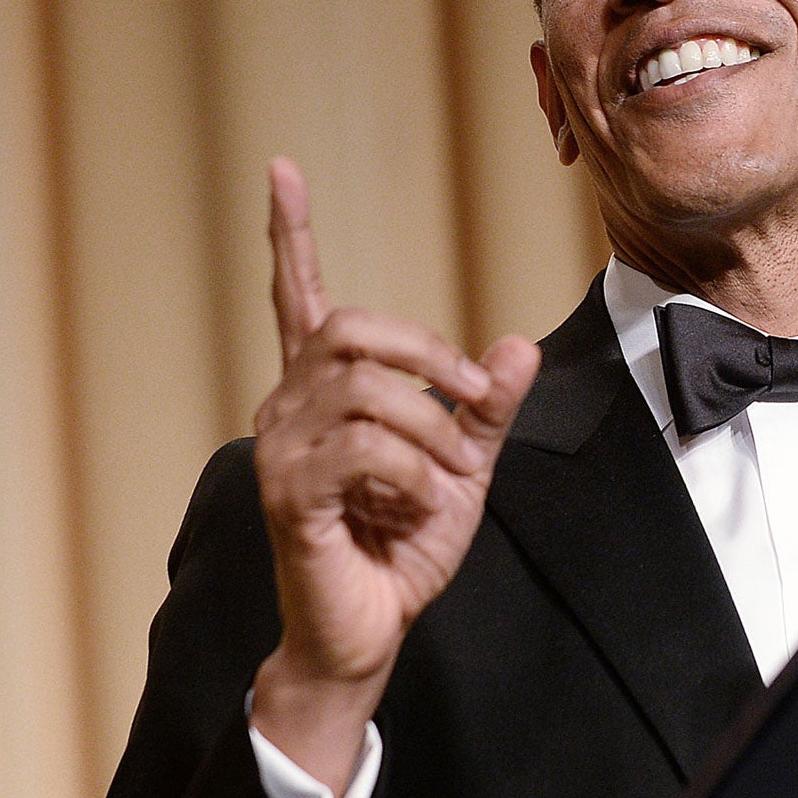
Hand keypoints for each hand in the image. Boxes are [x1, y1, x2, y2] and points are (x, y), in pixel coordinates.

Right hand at [249, 159, 538, 791]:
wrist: (372, 629)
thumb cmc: (405, 546)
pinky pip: (361, 448)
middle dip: (430, 353)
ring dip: (432, 426)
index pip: (299, 297)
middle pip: (351, 328)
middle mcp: (289, 406)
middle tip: (479, 399)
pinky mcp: (289, 493)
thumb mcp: (466, 466)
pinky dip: (413, 470)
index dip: (291, 234)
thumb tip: (516, 345)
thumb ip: (488, 407)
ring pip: (363, 388)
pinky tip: (423, 502)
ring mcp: (281, 448)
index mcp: (324, 391)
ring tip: (453, 475)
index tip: (282, 168)